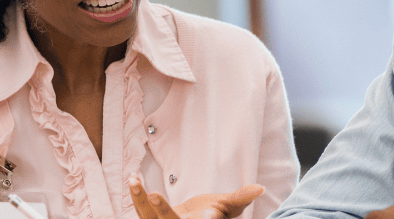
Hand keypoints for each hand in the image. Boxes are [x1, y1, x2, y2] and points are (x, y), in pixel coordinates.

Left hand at [129, 176, 264, 218]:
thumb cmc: (214, 214)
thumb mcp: (229, 206)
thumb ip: (242, 197)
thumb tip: (261, 188)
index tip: (209, 214)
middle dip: (162, 211)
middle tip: (154, 195)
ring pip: (149, 218)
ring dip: (140, 200)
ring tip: (134, 180)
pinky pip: (141, 210)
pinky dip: (136, 195)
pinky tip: (132, 178)